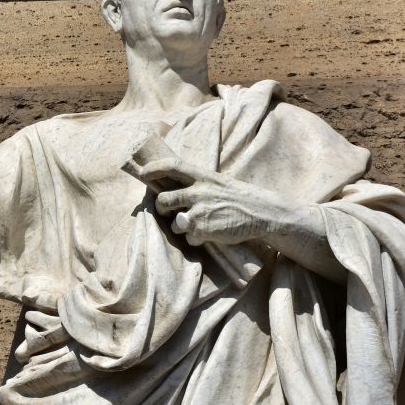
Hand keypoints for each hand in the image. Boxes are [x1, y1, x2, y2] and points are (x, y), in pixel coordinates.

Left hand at [136, 158, 294, 245]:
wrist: (262, 213)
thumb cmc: (237, 197)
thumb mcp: (217, 182)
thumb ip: (196, 183)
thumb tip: (172, 186)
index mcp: (202, 176)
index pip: (172, 165)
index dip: (153, 168)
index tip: (142, 173)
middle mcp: (198, 191)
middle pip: (164, 199)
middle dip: (161, 208)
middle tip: (166, 210)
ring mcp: (200, 211)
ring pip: (174, 222)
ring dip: (181, 226)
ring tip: (198, 224)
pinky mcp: (204, 230)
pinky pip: (189, 238)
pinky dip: (196, 239)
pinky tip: (211, 233)